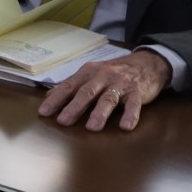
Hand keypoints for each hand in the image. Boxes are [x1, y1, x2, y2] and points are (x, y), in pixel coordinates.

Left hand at [37, 49, 172, 131]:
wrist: (147, 63)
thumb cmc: (114, 72)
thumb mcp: (91, 74)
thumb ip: (72, 85)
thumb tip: (48, 96)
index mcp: (88, 73)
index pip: (69, 86)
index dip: (56, 99)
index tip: (44, 112)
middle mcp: (103, 77)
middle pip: (87, 92)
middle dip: (74, 107)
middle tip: (63, 121)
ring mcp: (121, 84)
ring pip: (108, 99)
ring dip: (100, 113)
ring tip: (92, 127)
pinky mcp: (138, 92)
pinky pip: (134, 104)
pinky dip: (130, 115)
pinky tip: (125, 126)